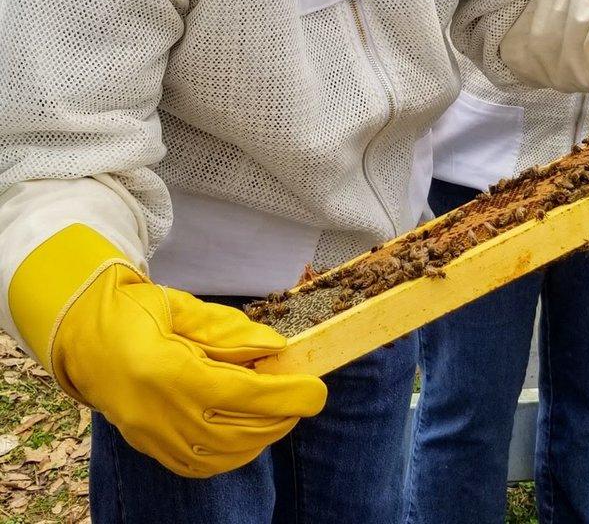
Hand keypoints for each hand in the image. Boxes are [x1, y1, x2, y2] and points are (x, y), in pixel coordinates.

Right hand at [10, 225, 325, 477]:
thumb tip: (279, 351)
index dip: (287, 396)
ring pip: (222, 454)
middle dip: (281, 416)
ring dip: (262, 437)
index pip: (243, 395)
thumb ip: (234, 332)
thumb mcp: (188, 308)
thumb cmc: (139, 312)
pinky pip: (198, 465)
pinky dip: (233, 455)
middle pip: (238, 430)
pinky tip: (250, 434)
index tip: (316, 390)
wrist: (85, 333)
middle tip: (304, 397)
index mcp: (168, 370)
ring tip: (281, 412)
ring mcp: (150, 435)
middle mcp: (158, 412)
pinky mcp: (148, 446)